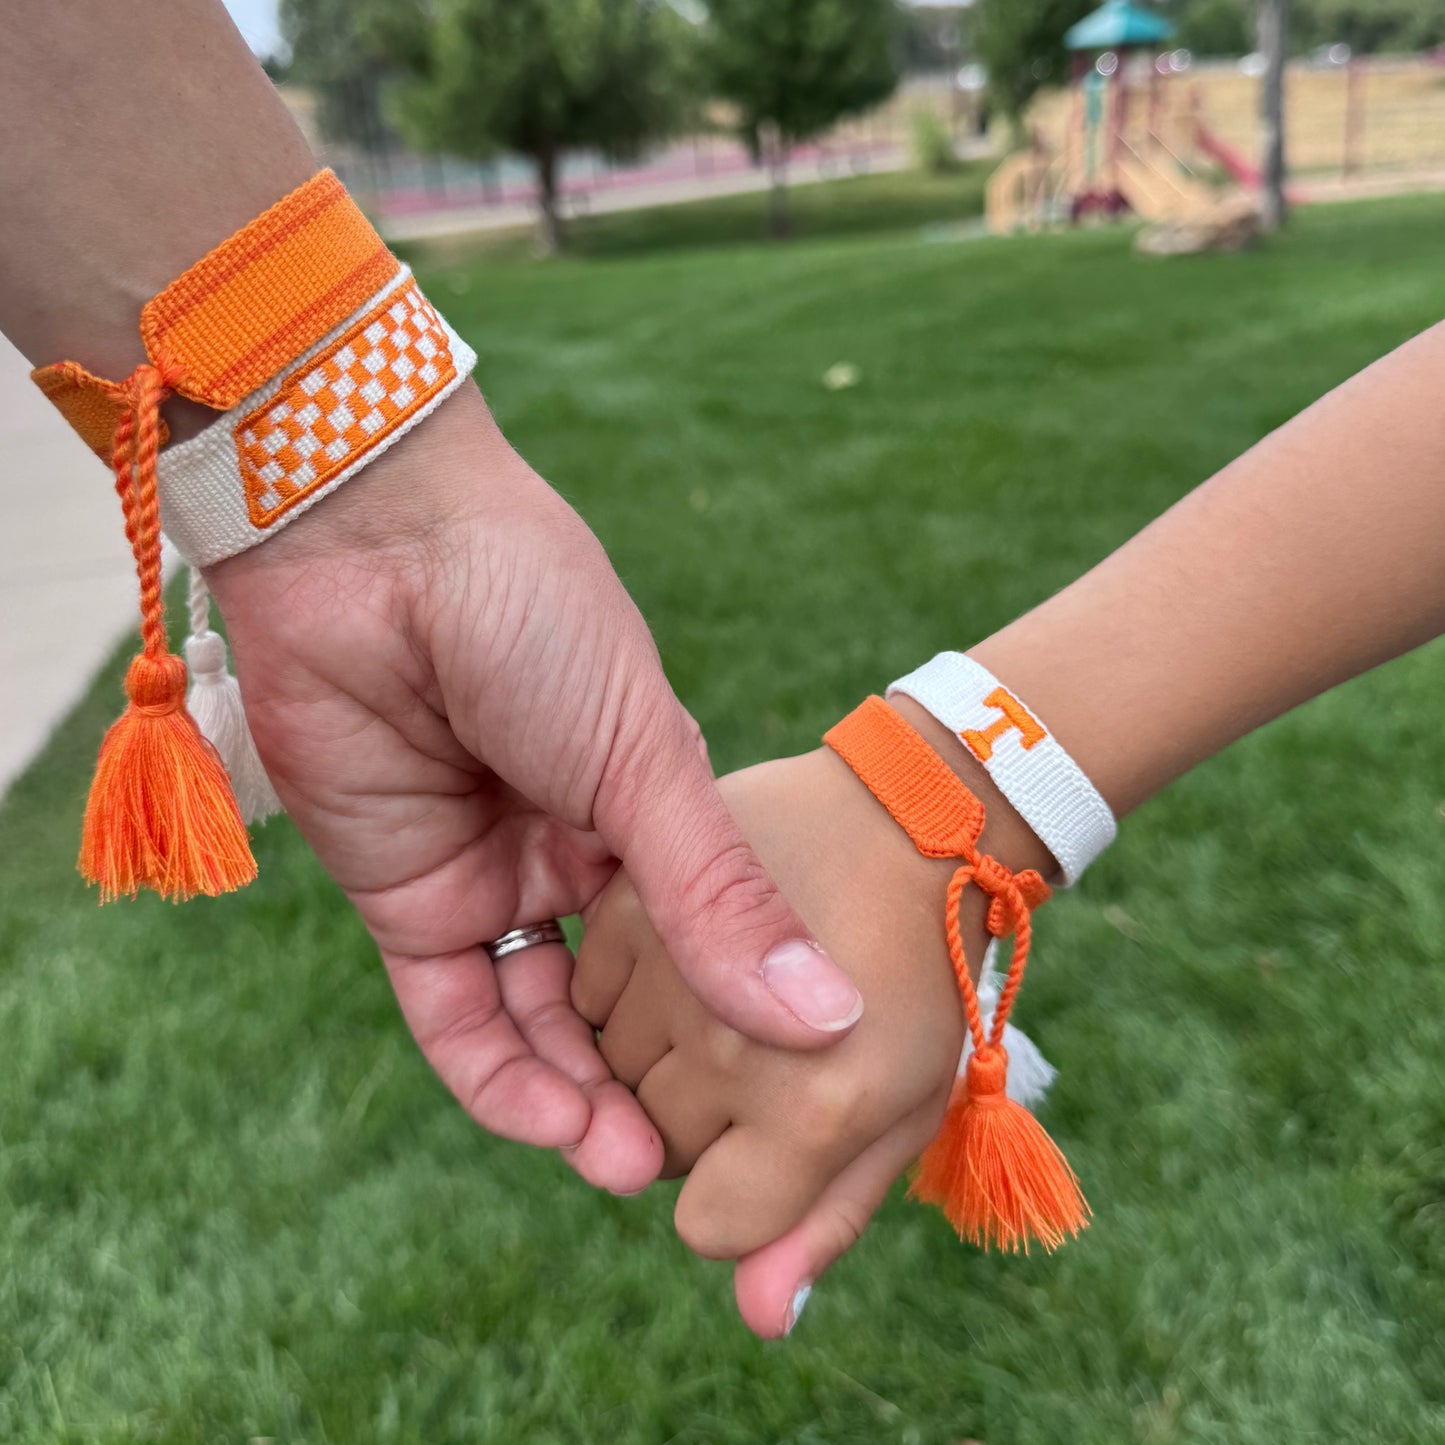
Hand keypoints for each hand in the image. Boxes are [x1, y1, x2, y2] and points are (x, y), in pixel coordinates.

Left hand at [204, 383, 863, 1193]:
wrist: (377, 544)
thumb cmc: (536, 616)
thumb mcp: (648, 765)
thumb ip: (720, 900)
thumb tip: (830, 1018)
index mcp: (645, 802)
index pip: (694, 937)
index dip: (725, 1020)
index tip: (769, 1092)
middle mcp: (568, 846)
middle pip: (617, 992)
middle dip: (647, 1077)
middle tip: (682, 1161)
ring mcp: (486, 871)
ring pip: (536, 1014)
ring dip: (573, 1095)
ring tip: (623, 1163)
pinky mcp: (402, 892)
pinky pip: (452, 1005)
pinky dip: (496, 1070)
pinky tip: (552, 1121)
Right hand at [572, 698, 1051, 1332]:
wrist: (901, 818)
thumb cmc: (916, 975)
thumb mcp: (900, 1105)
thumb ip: (822, 1217)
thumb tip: (765, 1319)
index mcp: (811, 1108)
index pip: (710, 1225)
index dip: (743, 1195)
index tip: (778, 1133)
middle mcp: (725, 1048)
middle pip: (652, 1148)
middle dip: (697, 1122)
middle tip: (759, 1053)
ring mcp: (667, 973)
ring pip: (607, 1076)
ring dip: (648, 1058)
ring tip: (720, 1002)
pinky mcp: (624, 901)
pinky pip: (583, 996)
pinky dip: (620, 995)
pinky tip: (677, 959)